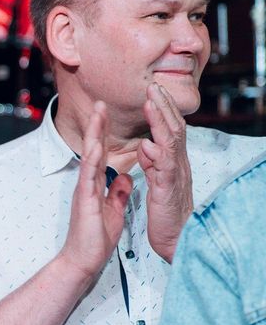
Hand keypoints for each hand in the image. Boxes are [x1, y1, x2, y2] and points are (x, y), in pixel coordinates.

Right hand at [57, 102, 131, 281]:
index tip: (108, 115)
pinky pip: (89, 176)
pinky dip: (92, 159)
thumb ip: (117, 193)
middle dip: (97, 126)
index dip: (105, 135)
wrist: (83, 260)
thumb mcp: (113, 211)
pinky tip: (96, 145)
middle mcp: (87, 183)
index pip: (102, 155)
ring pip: (89, 156)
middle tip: (100, 103)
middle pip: (93, 149)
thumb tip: (124, 177)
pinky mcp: (85, 200)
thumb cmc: (95, 239)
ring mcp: (84, 190)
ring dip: (93, 135)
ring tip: (97, 115)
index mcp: (95, 185)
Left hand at [138, 82, 191, 261]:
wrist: (177, 239)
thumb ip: (153, 163)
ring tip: (151, 102)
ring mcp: (175, 175)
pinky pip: (165, 169)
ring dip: (161, 120)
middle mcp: (177, 164)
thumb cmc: (166, 212)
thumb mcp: (157, 182)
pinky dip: (158, 154)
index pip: (168, 130)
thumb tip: (146, 145)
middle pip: (173, 128)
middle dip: (163, 106)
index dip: (161, 110)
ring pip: (171, 142)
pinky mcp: (169, 189)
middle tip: (153, 85)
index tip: (152, 92)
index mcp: (172, 162)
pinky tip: (149, 143)